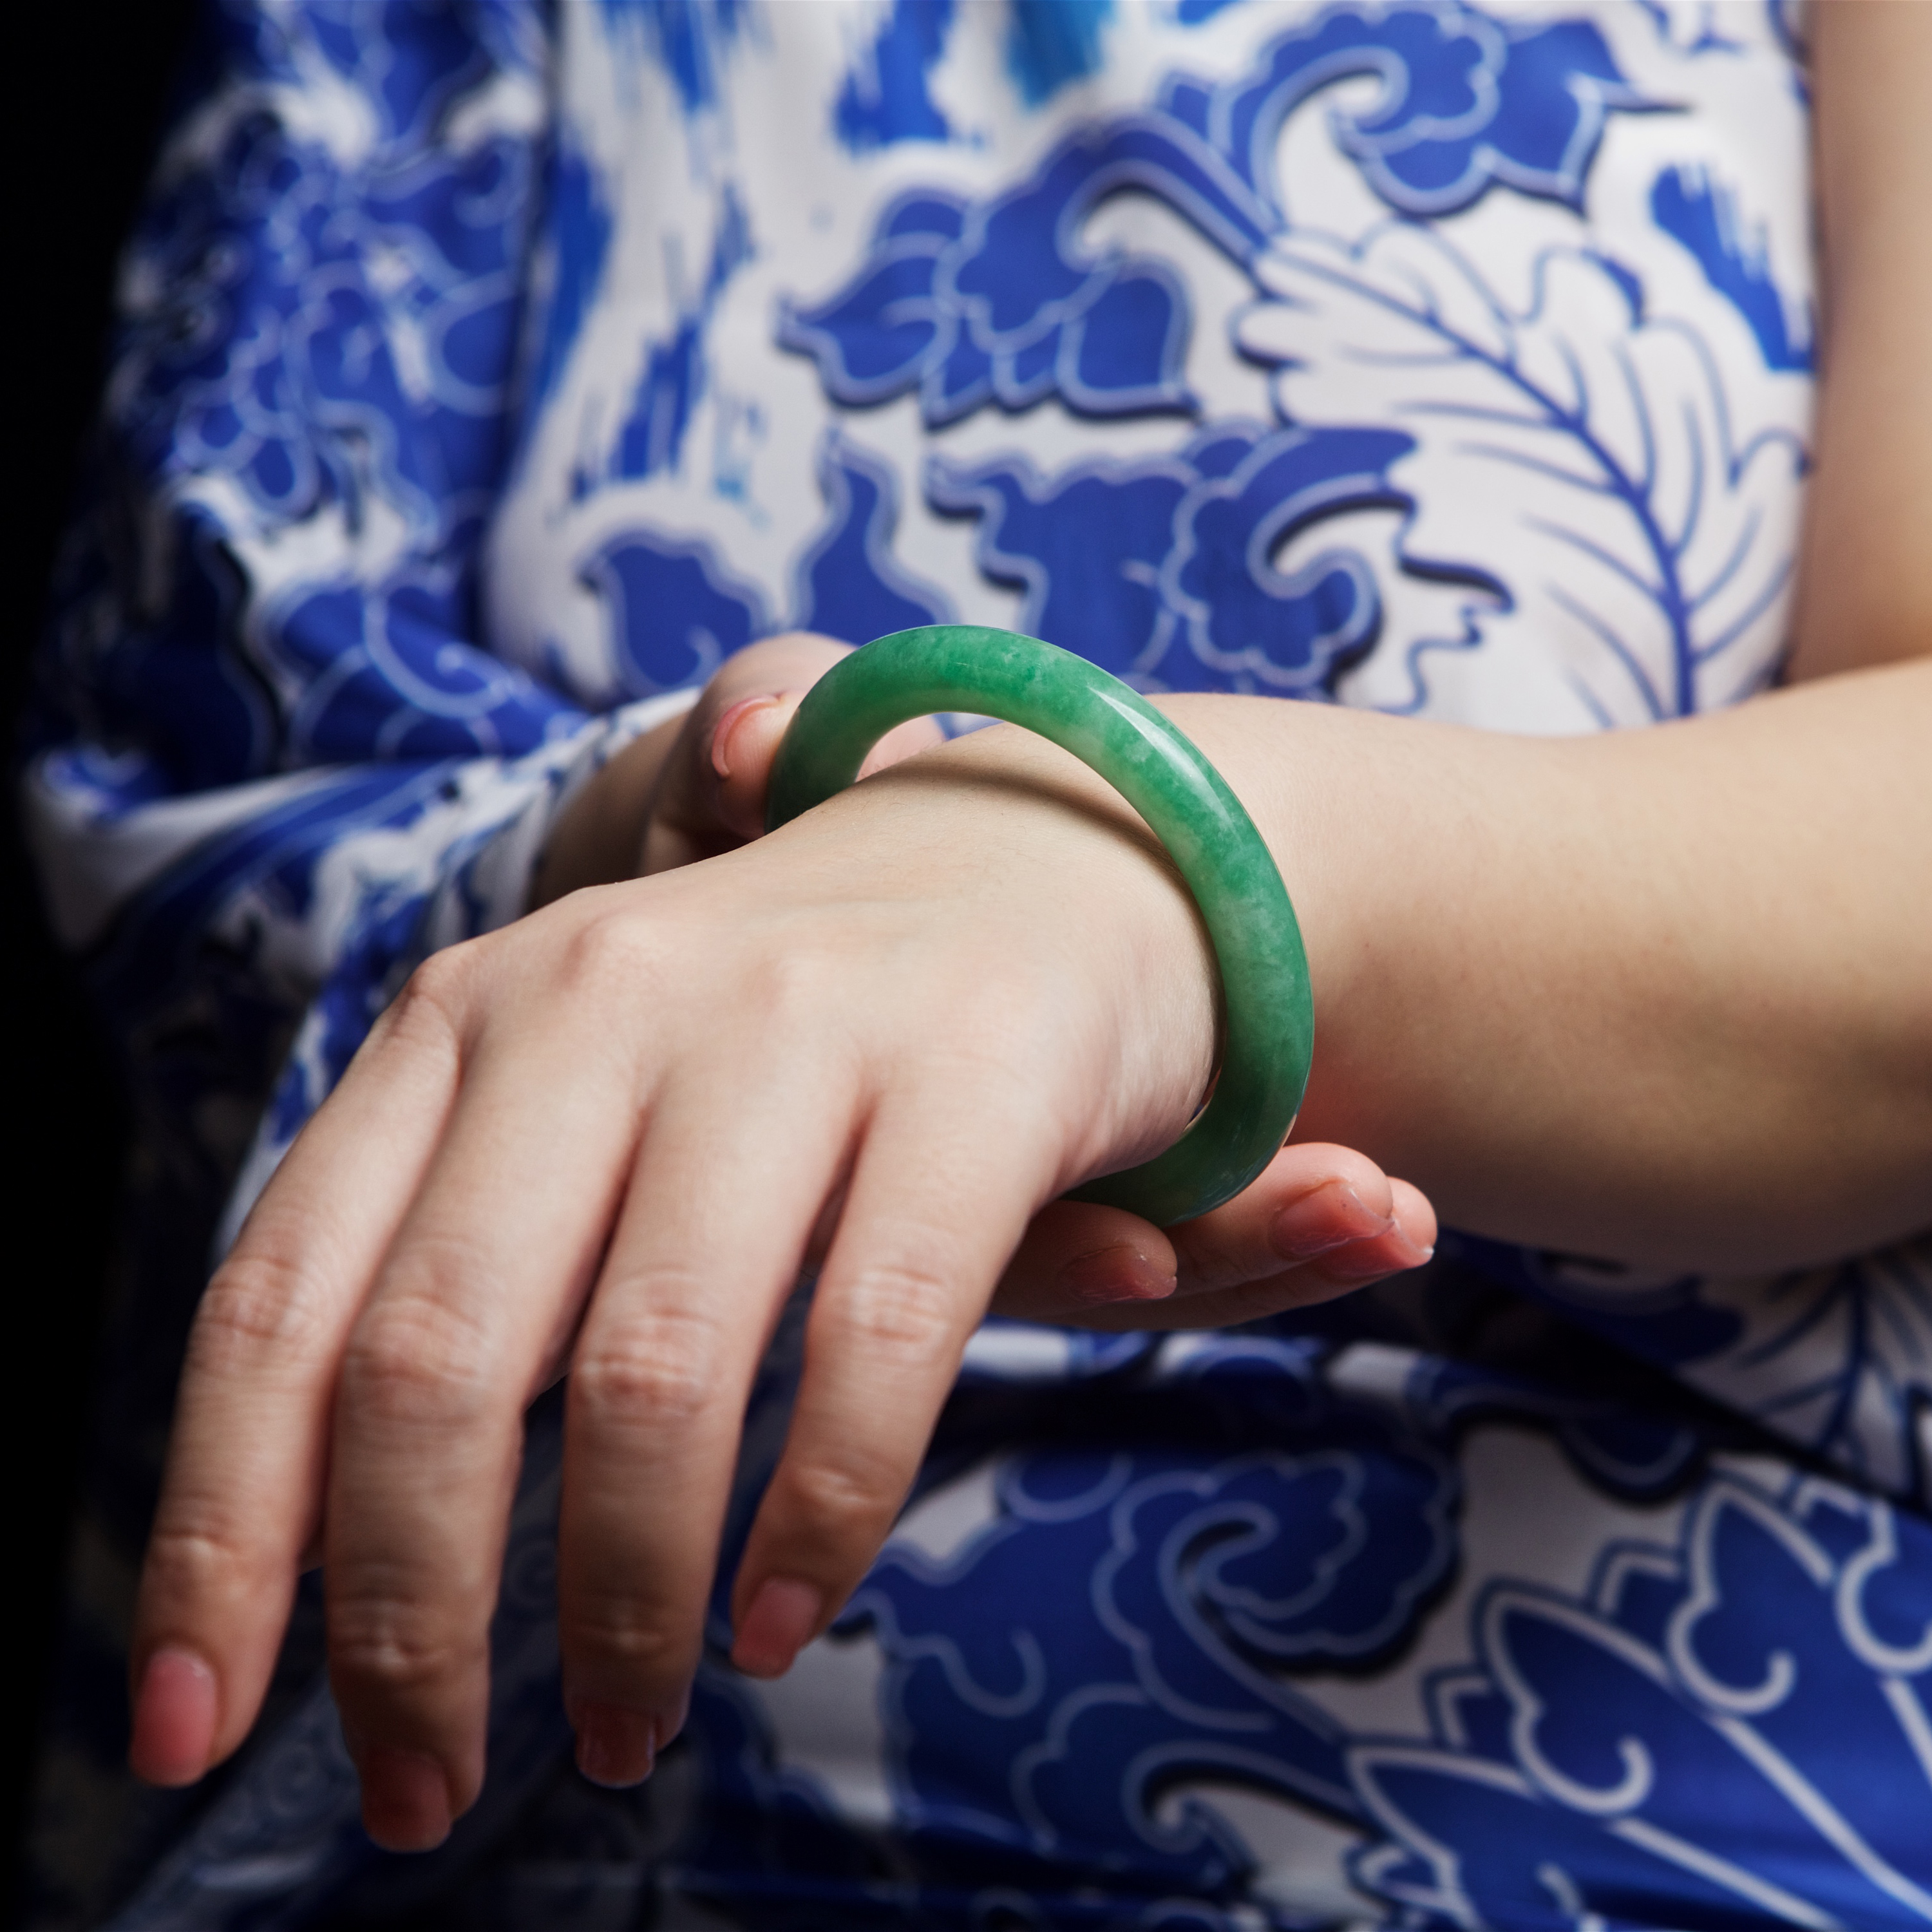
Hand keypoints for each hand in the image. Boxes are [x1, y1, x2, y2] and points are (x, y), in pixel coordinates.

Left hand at [128, 675, 1433, 1855]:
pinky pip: (870, 1342)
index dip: (216, 1535)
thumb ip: (471, 1292)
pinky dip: (816, 1516)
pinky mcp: (973, 1067)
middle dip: (408, 1619)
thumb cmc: (796, 1036)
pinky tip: (781, 1618)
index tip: (186, 1729)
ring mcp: (794, 1020)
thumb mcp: (593, 1119)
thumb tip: (293, 1586)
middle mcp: (604, 994)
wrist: (1049, 853)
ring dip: (618, 1601)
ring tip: (625, 1723)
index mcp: (468, 1013)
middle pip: (435, 1359)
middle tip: (430, 1780)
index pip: (283, 1298)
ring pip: (648, 1370)